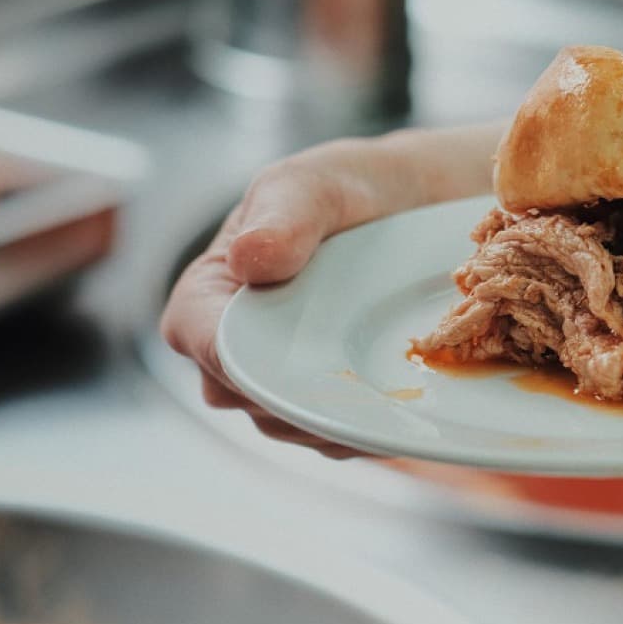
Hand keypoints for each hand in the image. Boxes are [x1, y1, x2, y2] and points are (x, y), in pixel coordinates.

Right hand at [160, 124, 503, 456]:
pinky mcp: (328, 403)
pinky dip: (368, 429)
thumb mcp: (318, 184)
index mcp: (210, 293)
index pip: (202, 342)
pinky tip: (402, 404)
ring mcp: (281, 381)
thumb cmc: (352, 189)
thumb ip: (287, 213)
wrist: (419, 208)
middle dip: (300, 395)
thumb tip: (250, 257)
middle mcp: (235, 347)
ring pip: (294, 429)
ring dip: (340, 418)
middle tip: (365, 373)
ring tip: (391, 385)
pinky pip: (337, 439)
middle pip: (248, 399)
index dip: (243, 360)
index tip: (303, 358)